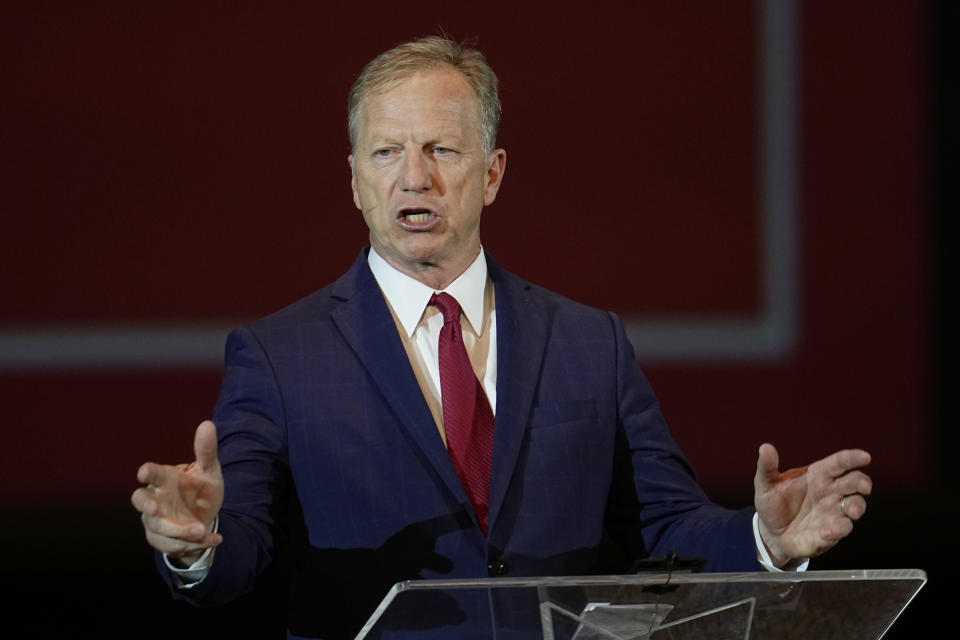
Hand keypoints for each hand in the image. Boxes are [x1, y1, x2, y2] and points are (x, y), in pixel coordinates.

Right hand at [131, 420, 223, 565]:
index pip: (151, 473)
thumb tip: (208, 424)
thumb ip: (206, 451)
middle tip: (155, 510)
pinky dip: (194, 544)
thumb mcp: (209, 472)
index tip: (144, 472)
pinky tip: (213, 538)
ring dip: (180, 531)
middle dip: (145, 507)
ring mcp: (155, 521)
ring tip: (201, 529)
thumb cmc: (201, 490)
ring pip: (158, 528)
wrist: (205, 517)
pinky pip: (172, 545)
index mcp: (165, 479)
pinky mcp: (162, 539)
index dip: (147, 472)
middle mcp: (155, 499)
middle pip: (140, 501)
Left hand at [754, 443, 870, 566]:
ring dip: (857, 507)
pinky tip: (826, 532)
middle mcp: (830, 492)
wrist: (770, 533)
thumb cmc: (773, 503)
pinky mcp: (830, 533)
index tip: (865, 457)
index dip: (853, 458)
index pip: (839, 463)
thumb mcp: (765, 484)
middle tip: (864, 487)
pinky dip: (836, 530)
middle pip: (855, 482)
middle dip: (863, 483)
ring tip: (851, 511)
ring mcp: (833, 513)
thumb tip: (765, 447)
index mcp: (818, 475)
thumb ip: (766, 467)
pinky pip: (839, 530)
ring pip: (855, 506)